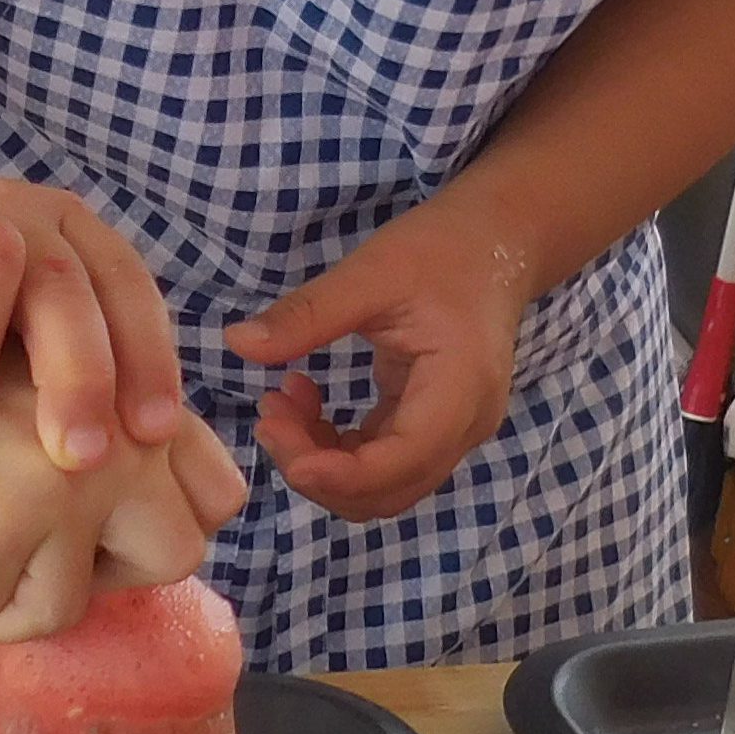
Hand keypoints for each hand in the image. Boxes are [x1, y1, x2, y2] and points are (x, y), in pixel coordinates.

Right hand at [0, 177, 182, 470]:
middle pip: (63, 281)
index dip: (148, 357)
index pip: (128, 291)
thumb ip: (105, 406)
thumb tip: (193, 504)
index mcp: (73, 244)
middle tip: (77, 461)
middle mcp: (13, 219)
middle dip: (76, 372)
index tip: (155, 437)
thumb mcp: (36, 361)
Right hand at [0, 352, 247, 640]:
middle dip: (110, 571)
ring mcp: (72, 479)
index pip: (218, 495)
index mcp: (143, 400)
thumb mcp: (55, 412)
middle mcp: (126, 434)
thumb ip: (122, 460)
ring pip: (82, 604)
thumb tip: (165, 544)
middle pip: (178, 554)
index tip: (96, 526)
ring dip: (22, 593)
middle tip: (38, 535)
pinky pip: (10, 618)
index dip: (157, 527)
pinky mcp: (7, 521)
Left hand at [224, 208, 536, 523]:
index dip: (335, 472)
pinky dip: (336, 447)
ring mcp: (453, 432)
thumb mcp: (370, 273)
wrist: (498, 242)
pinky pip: (381, 461)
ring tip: (280, 405)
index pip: (399, 462)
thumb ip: (307, 314)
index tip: (273, 438)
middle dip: (317, 469)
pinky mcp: (434, 426)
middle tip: (268, 418)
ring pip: (381, 486)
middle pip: (386, 491)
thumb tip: (236, 342)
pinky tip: (306, 401)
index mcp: (459, 390)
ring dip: (322, 461)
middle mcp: (464, 426)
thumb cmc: (442, 250)